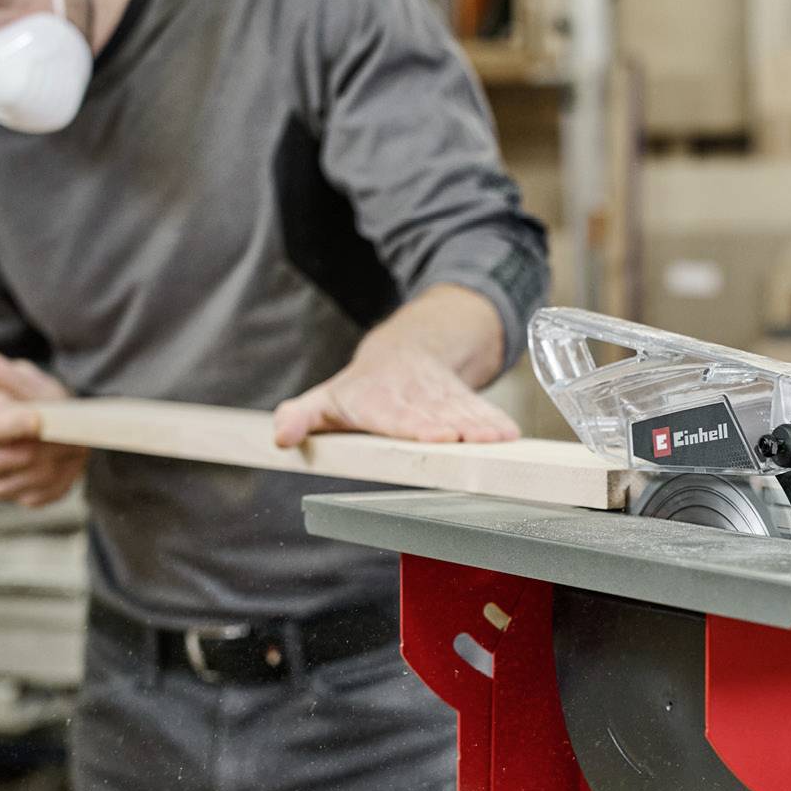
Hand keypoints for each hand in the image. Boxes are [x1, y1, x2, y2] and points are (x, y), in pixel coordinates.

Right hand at [0, 349, 87, 507]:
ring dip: (52, 461)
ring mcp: (1, 486)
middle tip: (62, 435)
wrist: (65, 427)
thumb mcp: (28, 384)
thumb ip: (7, 377)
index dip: (5, 427)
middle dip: (30, 450)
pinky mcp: (27, 499)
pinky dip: (63, 476)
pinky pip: (43, 495)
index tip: (36, 418)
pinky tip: (71, 459)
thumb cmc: (39, 401)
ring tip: (72, 442)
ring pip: (21, 483)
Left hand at [272, 342, 519, 447]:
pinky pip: (479, 408)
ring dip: (480, 425)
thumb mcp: (325, 401)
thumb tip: (280, 437)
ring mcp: (438, 397)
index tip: (435, 435)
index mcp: (375, 400)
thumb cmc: (360, 389)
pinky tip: (510, 435)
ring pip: (460, 410)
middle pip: (433, 414)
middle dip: (453, 426)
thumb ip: (300, 418)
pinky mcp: (461, 399)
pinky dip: (495, 420)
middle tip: (470, 440)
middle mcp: (410, 397)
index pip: (395, 415)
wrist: (404, 351)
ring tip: (498, 439)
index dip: (415, 426)